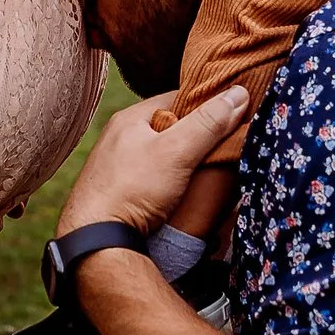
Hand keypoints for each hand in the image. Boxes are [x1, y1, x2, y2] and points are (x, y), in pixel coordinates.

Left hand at [56, 85, 248, 244]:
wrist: (97, 240)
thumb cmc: (132, 190)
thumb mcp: (177, 151)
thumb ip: (208, 123)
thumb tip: (238, 93)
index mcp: (129, 120)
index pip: (176, 99)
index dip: (205, 106)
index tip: (230, 116)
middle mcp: (119, 139)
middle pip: (170, 130)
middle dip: (196, 138)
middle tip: (221, 148)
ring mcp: (116, 167)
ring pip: (162, 156)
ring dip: (183, 163)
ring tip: (205, 173)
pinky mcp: (118, 193)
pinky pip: (152, 179)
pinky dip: (169, 183)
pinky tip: (181, 193)